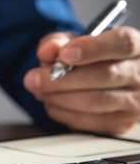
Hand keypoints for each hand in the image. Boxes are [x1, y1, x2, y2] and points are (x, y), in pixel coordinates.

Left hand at [23, 26, 139, 133]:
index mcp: (135, 46)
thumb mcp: (72, 41)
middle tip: (33, 78)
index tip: (64, 54)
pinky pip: (92, 122)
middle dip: (63, 78)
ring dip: (60, 98)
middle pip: (105, 75)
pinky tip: (51, 104)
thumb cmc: (89, 57)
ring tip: (39, 91)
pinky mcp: (122, 123)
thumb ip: (58, 41)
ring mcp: (135, 101)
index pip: (122, 44)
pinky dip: (65, 114)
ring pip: (97, 101)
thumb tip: (49, 50)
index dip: (92, 49)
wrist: (100, 76)